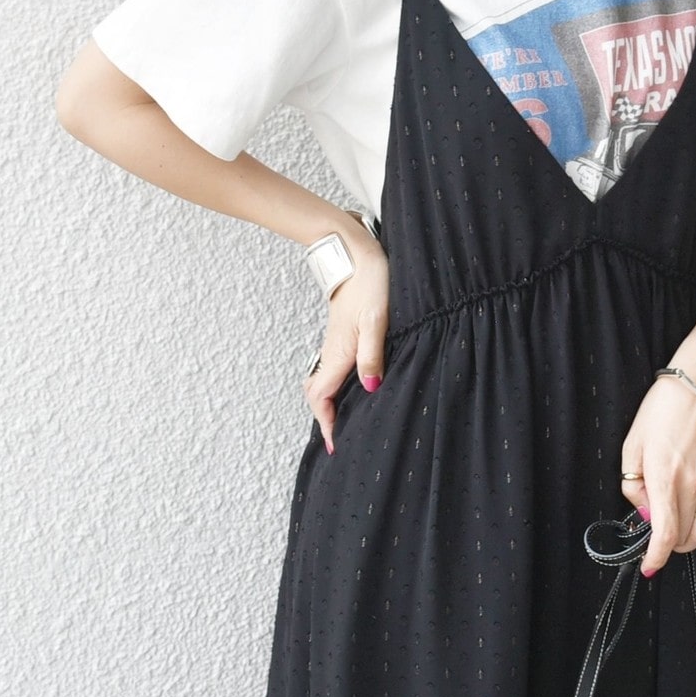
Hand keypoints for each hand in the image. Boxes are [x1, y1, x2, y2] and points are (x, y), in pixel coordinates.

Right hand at [303, 228, 388, 454]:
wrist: (354, 251)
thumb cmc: (370, 281)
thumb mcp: (377, 320)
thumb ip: (373, 354)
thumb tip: (371, 387)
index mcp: (339, 352)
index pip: (321, 397)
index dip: (327, 424)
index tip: (337, 445)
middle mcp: (333, 350)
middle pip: (318, 393)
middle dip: (327, 418)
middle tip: (341, 437)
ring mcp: (336, 341)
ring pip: (327, 380)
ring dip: (333, 402)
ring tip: (348, 420)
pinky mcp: (343, 332)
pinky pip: (334, 367)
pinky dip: (339, 384)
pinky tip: (357, 385)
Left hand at [619, 367, 695, 576]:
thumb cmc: (663, 410)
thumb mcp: (632, 445)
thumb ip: (633, 483)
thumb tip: (643, 511)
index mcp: (664, 478)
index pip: (664, 534)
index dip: (655, 557)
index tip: (648, 565)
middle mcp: (692, 484)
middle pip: (684, 539)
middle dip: (667, 546)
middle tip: (656, 533)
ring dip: (688, 539)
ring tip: (676, 526)